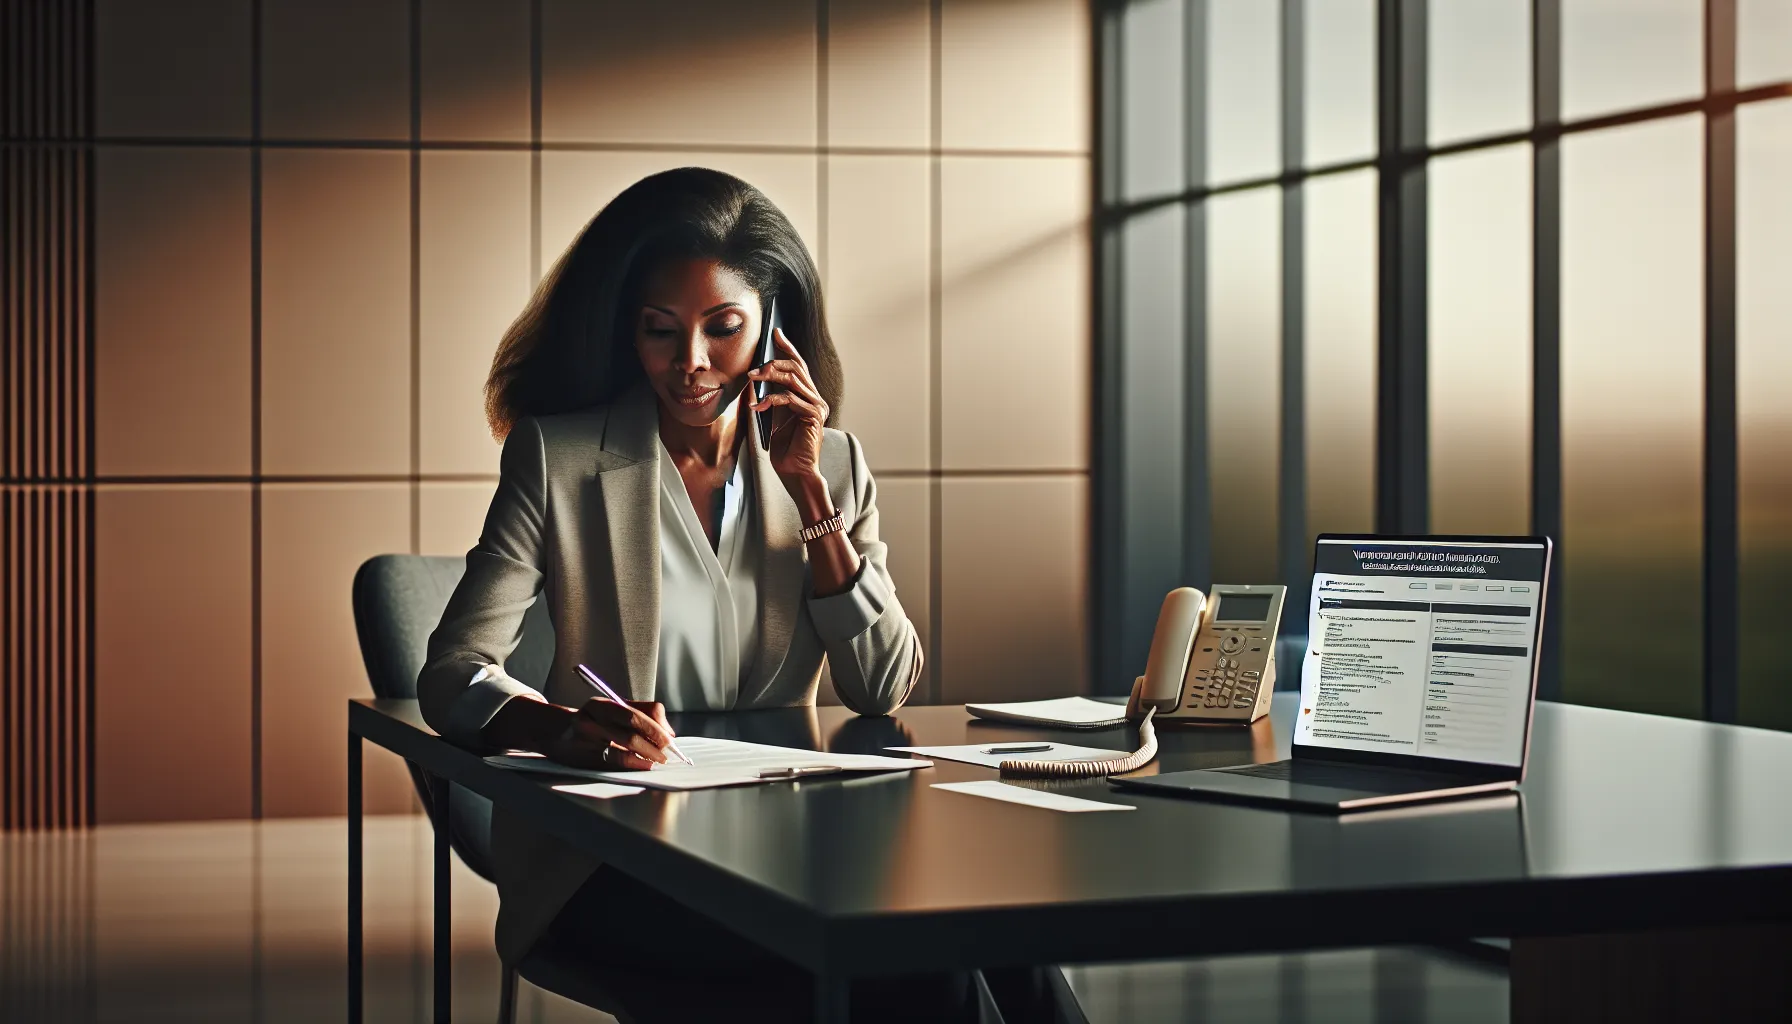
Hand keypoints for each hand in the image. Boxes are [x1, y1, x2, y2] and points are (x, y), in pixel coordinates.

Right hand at [543, 698, 675, 770]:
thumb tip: (668, 731)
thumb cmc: (594, 719)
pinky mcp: (583, 760)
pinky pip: (613, 765)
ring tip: (656, 760)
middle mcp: (590, 722)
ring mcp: (585, 743)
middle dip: (653, 746)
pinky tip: (642, 765)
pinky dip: (633, 765)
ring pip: (622, 753)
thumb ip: (643, 712)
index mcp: (600, 705)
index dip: (654, 728)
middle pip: (629, 735)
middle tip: (666, 753)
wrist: (557, 732)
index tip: (668, 738)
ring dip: (645, 758)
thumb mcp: (614, 707)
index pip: (633, 715)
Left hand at [748, 328, 828, 490]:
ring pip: (793, 379)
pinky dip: (770, 400)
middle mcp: (816, 399)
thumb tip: (758, 378)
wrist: (795, 473)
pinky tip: (757, 407)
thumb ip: (773, 398)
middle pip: (796, 367)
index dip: (788, 347)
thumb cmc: (785, 450)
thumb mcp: (775, 418)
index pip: (799, 366)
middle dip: (773, 362)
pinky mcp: (813, 415)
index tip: (775, 333)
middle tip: (753, 369)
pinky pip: (789, 398)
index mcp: (808, 397)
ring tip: (752, 380)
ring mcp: (817, 406)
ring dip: (769, 376)